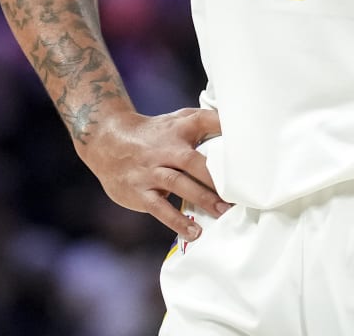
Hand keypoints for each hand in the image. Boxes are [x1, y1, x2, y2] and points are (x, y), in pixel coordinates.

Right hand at [77, 106, 229, 240]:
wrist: (107, 140)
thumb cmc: (155, 133)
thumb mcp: (177, 120)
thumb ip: (205, 122)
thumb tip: (240, 129)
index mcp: (178, 128)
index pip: (204, 121)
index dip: (223, 126)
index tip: (246, 140)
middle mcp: (164, 148)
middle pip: (193, 160)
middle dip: (216, 178)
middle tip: (241, 193)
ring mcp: (150, 171)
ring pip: (178, 184)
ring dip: (202, 199)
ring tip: (224, 213)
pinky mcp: (139, 191)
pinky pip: (159, 208)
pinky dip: (177, 220)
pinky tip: (194, 232)